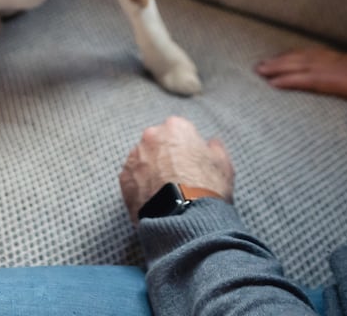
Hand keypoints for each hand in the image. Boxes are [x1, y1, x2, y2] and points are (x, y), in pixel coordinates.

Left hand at [120, 116, 234, 222]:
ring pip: (143, 159)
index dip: (187, 148)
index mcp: (175, 128)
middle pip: (158, 143)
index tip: (191, 162)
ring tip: (165, 190)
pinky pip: (132, 178)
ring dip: (151, 170)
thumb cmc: (207, 189)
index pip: (180, 131)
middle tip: (177, 176)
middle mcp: (151, 137)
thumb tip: (212, 143)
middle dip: (165, 156)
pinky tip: (154, 199)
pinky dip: (140, 186)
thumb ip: (215, 148)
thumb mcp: (223, 165)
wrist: (184, 218)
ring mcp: (134, 157)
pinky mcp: (123, 179)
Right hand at [256, 47, 346, 138]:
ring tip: (267, 62)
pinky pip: (322, 54)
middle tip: (258, 68)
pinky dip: (304, 54)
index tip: (272, 82)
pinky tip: (296, 57)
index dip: (294, 79)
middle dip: (282, 65)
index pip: (317, 78)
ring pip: (313, 56)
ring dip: (289, 58)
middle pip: (309, 63)